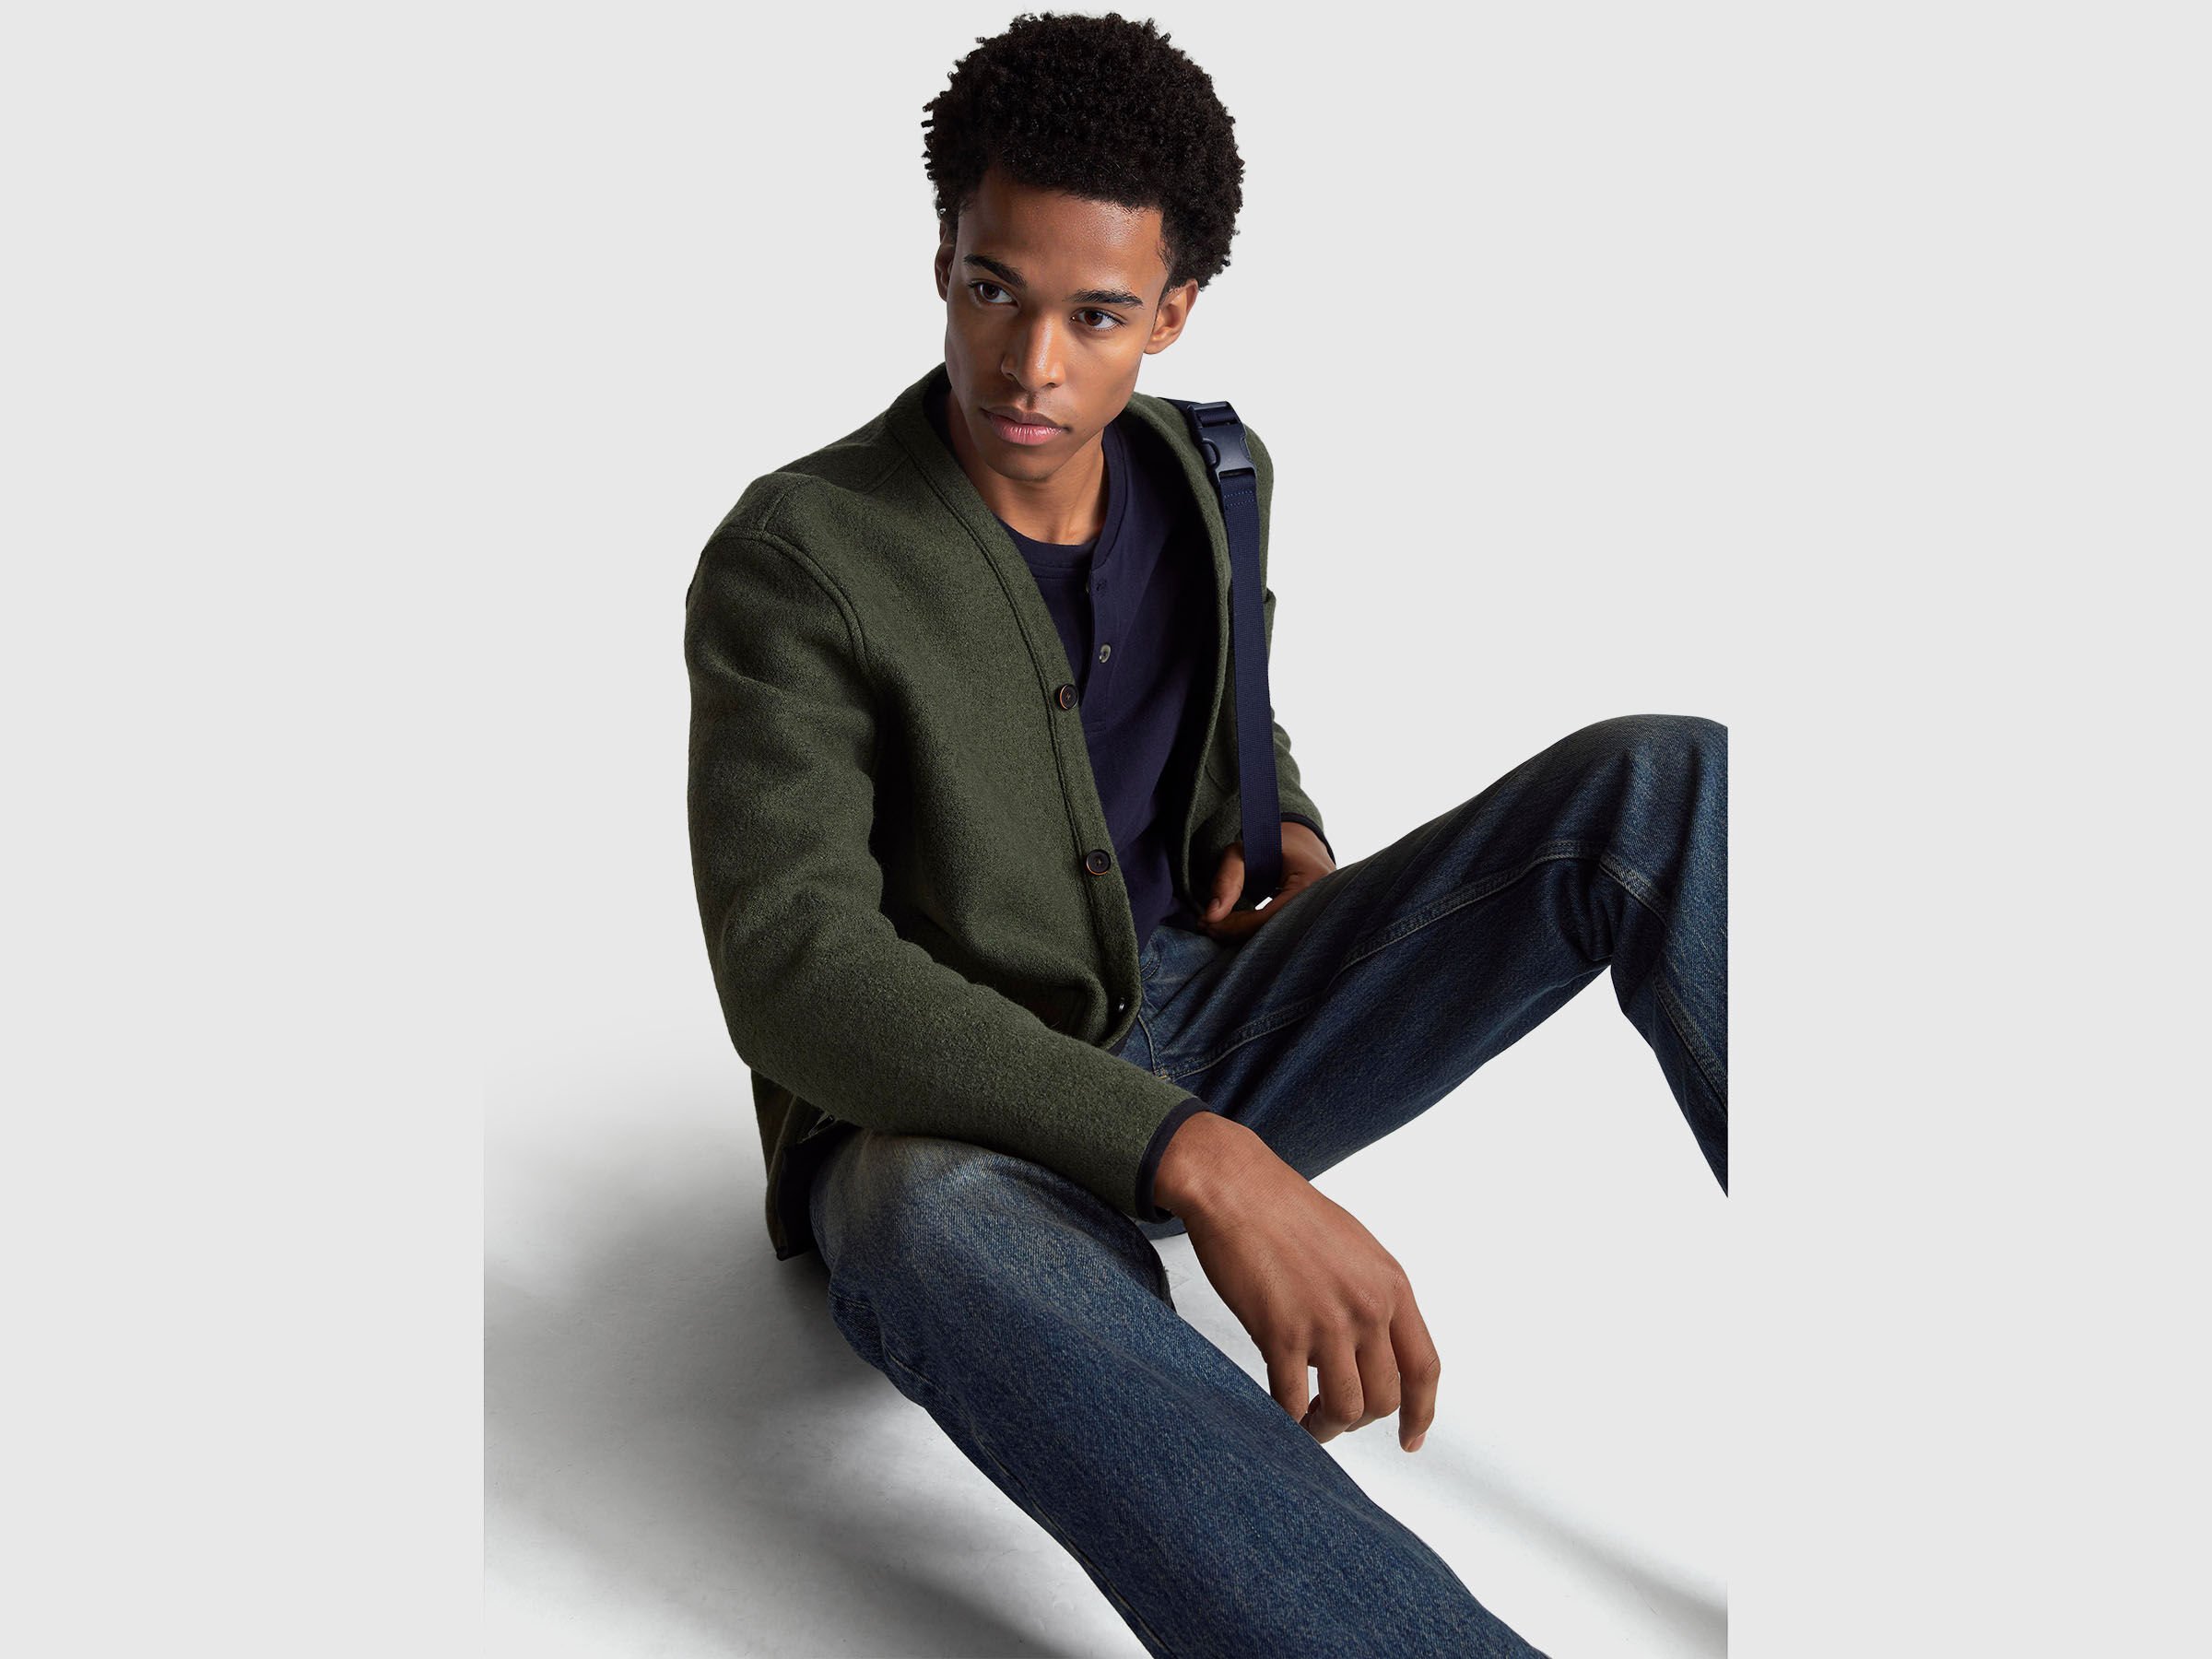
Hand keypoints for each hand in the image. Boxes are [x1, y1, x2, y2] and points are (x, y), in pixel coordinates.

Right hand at [1156, 1113, 1440, 1452]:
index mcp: (1392, 1286)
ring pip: (1346, 1408)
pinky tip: (1280, 1414)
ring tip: (1308, 1421)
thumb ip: (1372, 1297)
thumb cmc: (1288, 1211)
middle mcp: (1368, 1308)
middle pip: (1386, 1397)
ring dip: (1328, 1427)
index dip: (1422, 1413)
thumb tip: (1371, 1346)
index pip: (1424, 1368)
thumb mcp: (1356, 1248)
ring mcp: (1326, 1323)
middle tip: (1335, 1414)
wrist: (1237, 1187)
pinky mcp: (1280, 1333)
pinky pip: (1291, 1400)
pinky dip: (1288, 1420)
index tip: (1411, 1439)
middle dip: (1362, 1419)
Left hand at [1200, 820, 1335, 939]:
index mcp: (1310, 882)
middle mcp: (1321, 903)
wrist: (1302, 843)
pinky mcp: (1311, 922)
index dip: (1234, 925)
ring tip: (1217, 926)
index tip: (1206, 922)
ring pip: (1276, 938)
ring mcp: (1320, 915)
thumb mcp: (1244, 851)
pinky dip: (1255, 933)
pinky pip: (1281, 934)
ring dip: (1243, 936)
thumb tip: (1211, 916)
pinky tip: (1234, 926)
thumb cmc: (1271, 843)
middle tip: (1208, 927)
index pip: (1267, 917)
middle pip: (1273, 933)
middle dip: (1236, 934)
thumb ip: (1226, 879)